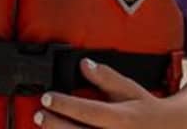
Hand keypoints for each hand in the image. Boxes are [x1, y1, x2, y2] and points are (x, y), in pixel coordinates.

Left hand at [34, 58, 174, 128]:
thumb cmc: (148, 111)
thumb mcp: (131, 90)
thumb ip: (107, 78)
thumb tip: (84, 64)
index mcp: (124, 120)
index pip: (90, 112)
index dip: (65, 105)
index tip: (47, 97)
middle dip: (56, 126)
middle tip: (38, 115)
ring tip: (44, 127)